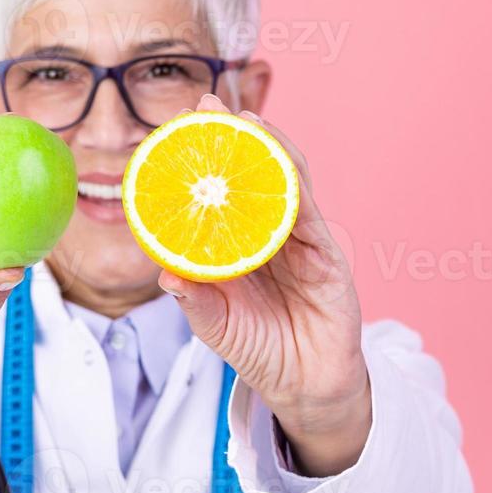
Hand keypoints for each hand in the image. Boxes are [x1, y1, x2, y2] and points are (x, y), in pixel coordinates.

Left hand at [157, 95, 371, 476]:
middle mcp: (270, 233)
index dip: (202, 159)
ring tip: (240, 119)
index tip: (176, 129)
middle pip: (253, 173)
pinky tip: (276, 159)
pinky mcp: (326, 256)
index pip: (220, 191)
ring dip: (264, 146)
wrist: (306, 388)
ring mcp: (301, 240)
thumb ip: (195, 300)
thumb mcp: (216, 326)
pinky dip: (293, 183)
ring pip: (283, 181)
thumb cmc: (261, 350)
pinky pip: (308, 213)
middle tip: (205, 104)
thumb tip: (164, 274)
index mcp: (240, 243)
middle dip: (232, 136)